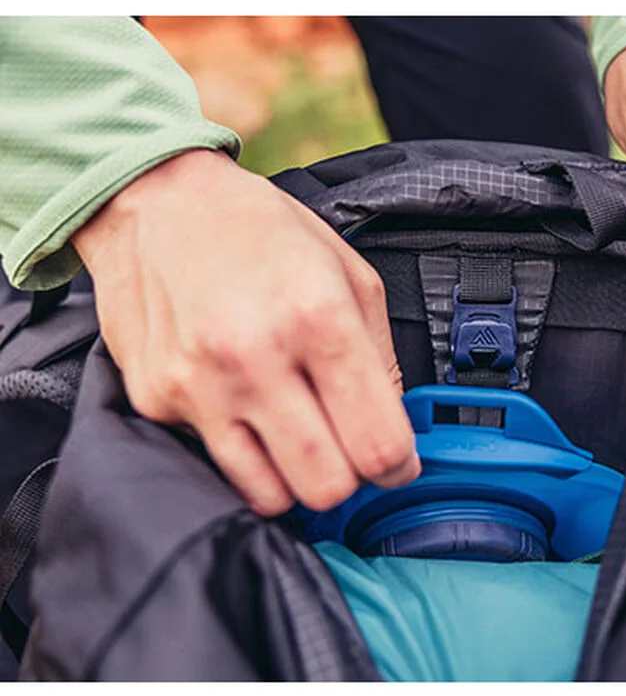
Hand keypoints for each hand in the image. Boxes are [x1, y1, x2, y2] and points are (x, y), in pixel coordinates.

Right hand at [74, 149, 419, 514]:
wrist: (157, 199)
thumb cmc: (257, 231)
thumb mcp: (348, 271)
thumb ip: (381, 356)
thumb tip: (395, 428)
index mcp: (317, 317)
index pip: (377, 442)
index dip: (398, 465)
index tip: (396, 462)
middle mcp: (255, 356)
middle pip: (327, 486)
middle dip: (347, 476)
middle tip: (344, 445)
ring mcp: (199, 384)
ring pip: (272, 496)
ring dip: (294, 476)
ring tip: (295, 432)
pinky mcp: (157, 399)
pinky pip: (219, 464)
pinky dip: (243, 452)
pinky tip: (244, 406)